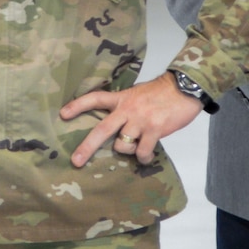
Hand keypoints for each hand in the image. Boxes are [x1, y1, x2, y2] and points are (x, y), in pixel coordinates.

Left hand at [60, 74, 203, 167]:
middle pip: (102, 129)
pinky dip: (143, 157)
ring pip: (122, 145)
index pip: (95, 99)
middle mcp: (127, 109)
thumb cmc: (162, 92)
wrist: (185, 88)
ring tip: (137, 148)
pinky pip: (142, 151)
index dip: (78, 106)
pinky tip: (147, 155)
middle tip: (76, 160)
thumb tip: (119, 125)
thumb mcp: (138, 94)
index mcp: (122, 98)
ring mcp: (140, 120)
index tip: (63, 114)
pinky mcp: (154, 129)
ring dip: (127, 151)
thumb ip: (126, 107)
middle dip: (87, 146)